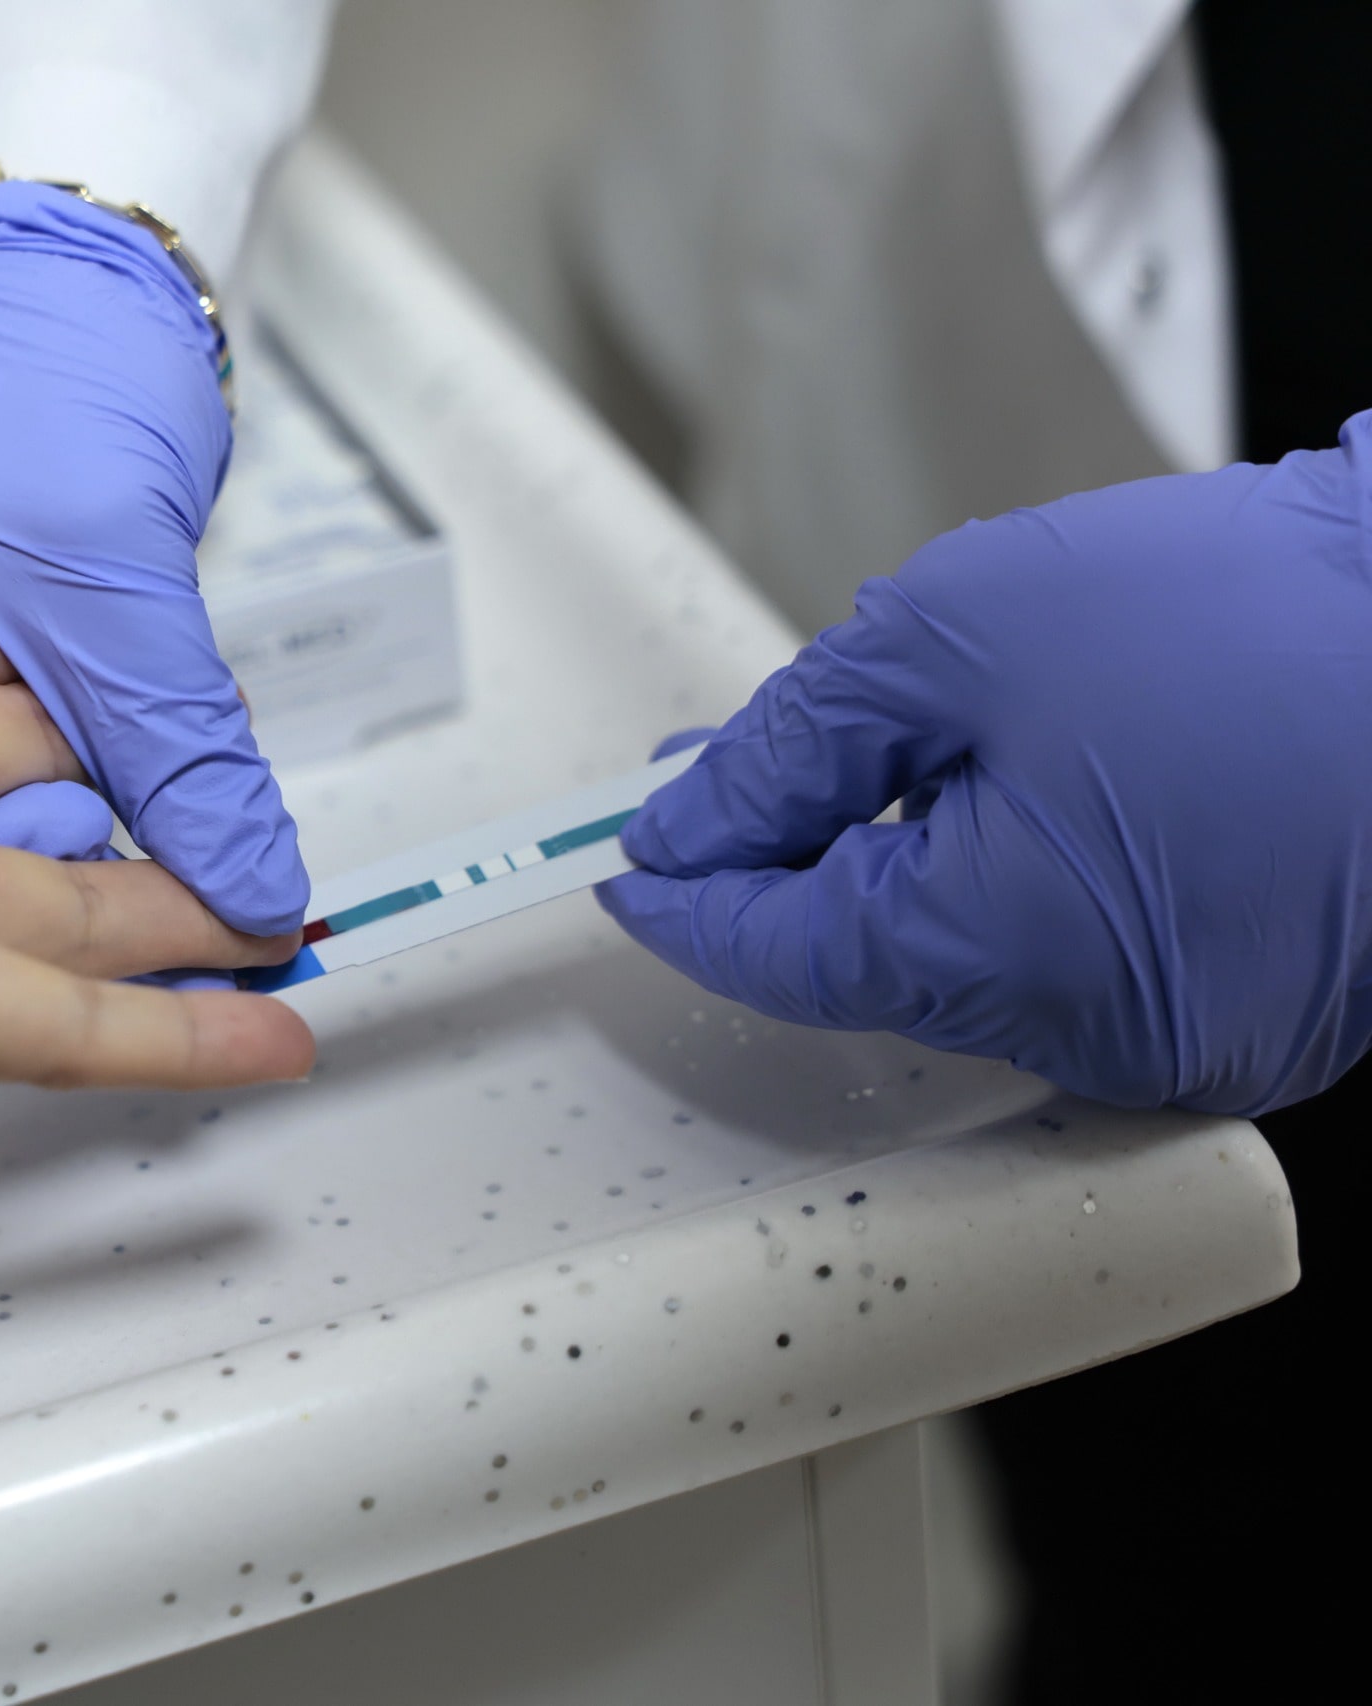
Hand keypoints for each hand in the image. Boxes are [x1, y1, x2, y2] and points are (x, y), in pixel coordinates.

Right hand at [0, 180, 310, 935]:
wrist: (89, 274)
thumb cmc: (50, 361)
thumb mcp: (112, 578)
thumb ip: (172, 748)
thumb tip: (249, 895)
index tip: (86, 936)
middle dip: (29, 859)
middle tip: (156, 910)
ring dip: (69, 822)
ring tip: (177, 869)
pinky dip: (74, 782)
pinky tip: (152, 808)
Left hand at [600, 422, 1371, 1115]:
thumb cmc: (1247, 615)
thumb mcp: (952, 636)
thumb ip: (791, 749)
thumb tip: (691, 825)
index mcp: (1001, 955)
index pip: (774, 956)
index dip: (686, 898)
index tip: (627, 856)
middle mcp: (1092, 1038)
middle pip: (866, 963)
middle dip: (789, 865)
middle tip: (732, 775)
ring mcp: (1181, 1042)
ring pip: (968, 965)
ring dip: (902, 868)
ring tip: (900, 751)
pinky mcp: (1246, 1018)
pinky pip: (1076, 963)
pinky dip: (1015, 887)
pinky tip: (1019, 792)